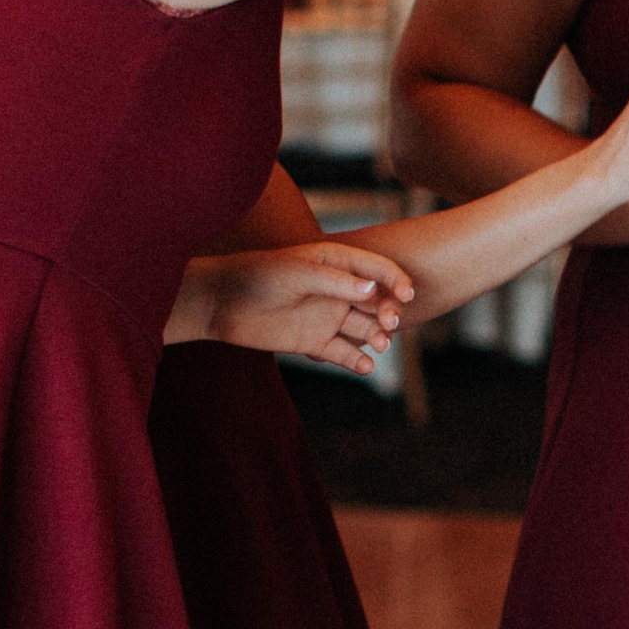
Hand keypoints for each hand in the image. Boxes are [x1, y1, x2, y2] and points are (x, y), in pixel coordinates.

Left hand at [193, 241, 412, 375]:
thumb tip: (374, 289)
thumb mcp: (298, 273)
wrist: (220, 302)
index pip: (377, 268)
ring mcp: (328, 316)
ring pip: (365, 328)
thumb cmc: (257, 276)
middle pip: (377, 301)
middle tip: (391, 323)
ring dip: (378, 336)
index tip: (407, 295)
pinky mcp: (316, 342)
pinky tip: (364, 366)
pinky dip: (358, 361)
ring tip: (380, 344)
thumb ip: (335, 282)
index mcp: (336, 262)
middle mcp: (338, 290)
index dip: (395, 280)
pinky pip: (345, 353)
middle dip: (390, 311)